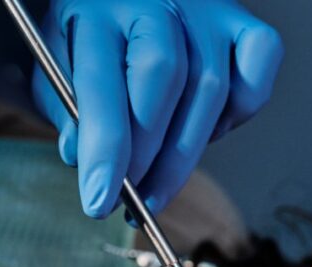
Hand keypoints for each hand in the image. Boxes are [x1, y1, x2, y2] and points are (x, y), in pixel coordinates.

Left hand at [34, 0, 282, 218]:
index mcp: (96, 8)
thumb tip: (83, 159)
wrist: (119, 0)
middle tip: (131, 201)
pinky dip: (236, 115)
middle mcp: (156, 0)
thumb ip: (67, 110)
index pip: (104, 81)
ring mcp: (205, 9)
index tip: (99, 202)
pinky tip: (204, 133)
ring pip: (212, 87)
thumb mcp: (56, 66)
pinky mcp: (242, 24)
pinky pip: (255, 75)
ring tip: (155, 190)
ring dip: (185, 155)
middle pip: (166, 79)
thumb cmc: (87, 37)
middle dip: (148, 156)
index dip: (105, 149)